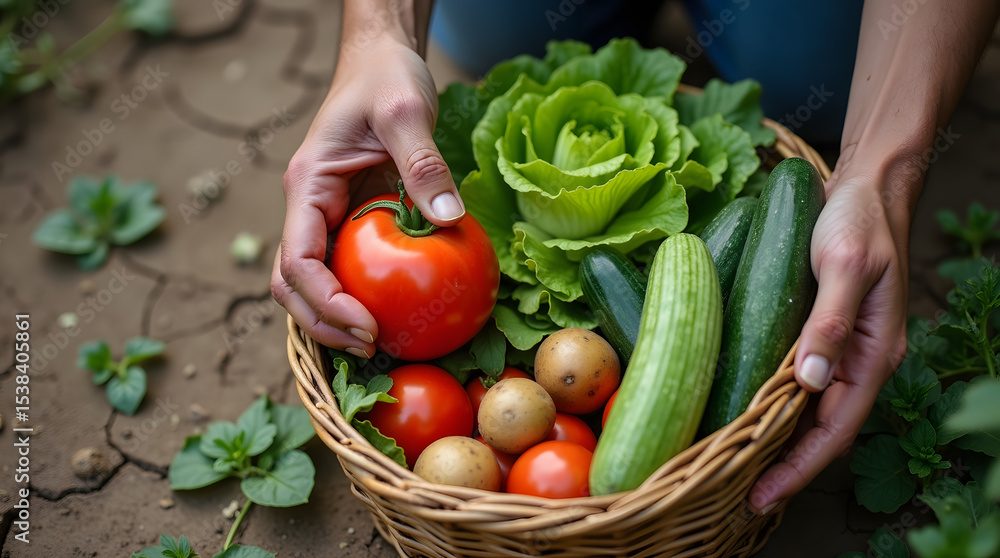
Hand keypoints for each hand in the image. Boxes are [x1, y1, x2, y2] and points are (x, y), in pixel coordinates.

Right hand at [271, 38, 463, 357]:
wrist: (381, 58)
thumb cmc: (386, 77)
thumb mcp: (406, 111)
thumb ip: (423, 163)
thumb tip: (447, 219)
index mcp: (307, 186)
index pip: (297, 261)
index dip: (324, 303)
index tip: (366, 326)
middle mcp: (308, 207)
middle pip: (293, 284)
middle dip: (324, 324)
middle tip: (374, 348)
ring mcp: (326, 216)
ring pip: (314, 282)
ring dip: (336, 318)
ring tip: (381, 345)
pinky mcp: (351, 219)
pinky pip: (348, 266)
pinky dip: (362, 295)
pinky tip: (397, 313)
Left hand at [748, 156, 911, 513]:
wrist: (865, 187)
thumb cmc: (857, 221)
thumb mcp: (844, 264)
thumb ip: (828, 321)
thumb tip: (809, 380)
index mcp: (871, 353)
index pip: (835, 429)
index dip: (798, 468)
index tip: (761, 497)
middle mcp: (857, 360)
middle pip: (820, 430)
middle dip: (783, 465)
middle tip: (736, 494)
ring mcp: (839, 349)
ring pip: (807, 410)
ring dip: (775, 440)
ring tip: (733, 466)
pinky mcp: (820, 333)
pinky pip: (795, 381)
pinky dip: (772, 403)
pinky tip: (743, 410)